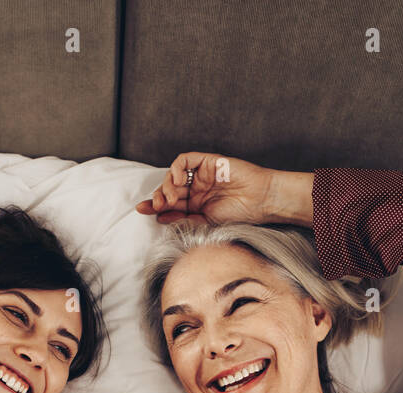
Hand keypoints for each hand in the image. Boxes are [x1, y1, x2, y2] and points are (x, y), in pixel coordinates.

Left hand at [136, 152, 279, 225]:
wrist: (260, 202)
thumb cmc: (239, 215)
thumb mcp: (206, 222)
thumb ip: (183, 219)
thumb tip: (159, 217)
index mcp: (196, 205)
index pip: (170, 203)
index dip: (155, 205)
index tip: (142, 210)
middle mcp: (197, 189)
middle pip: (169, 188)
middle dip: (159, 196)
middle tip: (157, 205)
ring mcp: (202, 174)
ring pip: (174, 174)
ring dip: (167, 185)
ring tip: (172, 198)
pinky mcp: (208, 161)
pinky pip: (185, 160)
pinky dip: (177, 168)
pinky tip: (178, 180)